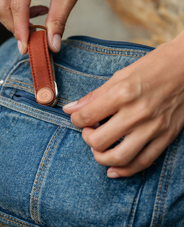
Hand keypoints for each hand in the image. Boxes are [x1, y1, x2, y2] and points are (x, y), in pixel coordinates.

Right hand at [0, 0, 118, 53]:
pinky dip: (14, 10)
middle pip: (1, 5)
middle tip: (32, 39)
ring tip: (35, 23)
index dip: (20, 30)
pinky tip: (33, 12)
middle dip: (14, 27)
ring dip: (13, 20)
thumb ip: (58, 21)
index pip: (17, 5)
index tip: (26, 48)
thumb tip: (51, 45)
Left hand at [63, 34, 183, 177]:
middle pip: (99, 141)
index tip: (77, 117)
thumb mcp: (119, 76)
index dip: (76, 119)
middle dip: (87, 138)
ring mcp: (153, 127)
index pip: (87, 116)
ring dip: (101, 157)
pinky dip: (125, 170)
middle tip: (88, 130)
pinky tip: (113, 169)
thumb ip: (94, 96)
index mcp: (122, 93)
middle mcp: (137, 113)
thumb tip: (70, 108)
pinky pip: (144, 161)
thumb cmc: (152, 67)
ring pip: (119, 157)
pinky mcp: (166, 136)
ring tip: (97, 149)